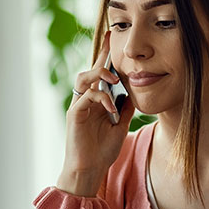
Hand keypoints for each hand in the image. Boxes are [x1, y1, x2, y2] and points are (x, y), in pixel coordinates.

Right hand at [56, 32, 136, 195]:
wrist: (89, 170)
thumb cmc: (102, 151)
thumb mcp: (120, 125)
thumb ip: (125, 108)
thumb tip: (133, 91)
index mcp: (96, 100)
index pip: (102, 73)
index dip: (107, 55)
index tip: (115, 37)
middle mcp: (86, 99)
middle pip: (91, 69)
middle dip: (102, 53)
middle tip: (113, 37)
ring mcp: (79, 105)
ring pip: (84, 77)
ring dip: (100, 74)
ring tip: (115, 78)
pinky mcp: (75, 114)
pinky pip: (87, 97)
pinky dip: (101, 98)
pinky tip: (112, 107)